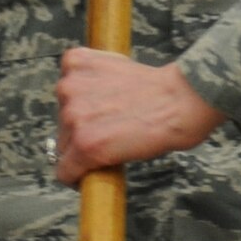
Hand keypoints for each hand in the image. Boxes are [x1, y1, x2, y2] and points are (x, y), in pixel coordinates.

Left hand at [55, 52, 224, 182]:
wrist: (178, 102)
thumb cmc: (157, 88)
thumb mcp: (115, 67)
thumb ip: (92, 82)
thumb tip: (84, 107)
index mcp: (74, 63)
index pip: (64, 96)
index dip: (82, 111)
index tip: (96, 120)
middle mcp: (68, 87)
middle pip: (62, 122)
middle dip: (82, 130)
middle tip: (111, 133)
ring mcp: (73, 117)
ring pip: (64, 147)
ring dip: (83, 151)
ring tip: (112, 147)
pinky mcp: (83, 144)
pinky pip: (65, 171)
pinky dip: (76, 177)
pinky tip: (95, 172)